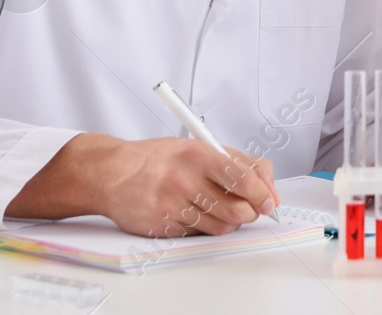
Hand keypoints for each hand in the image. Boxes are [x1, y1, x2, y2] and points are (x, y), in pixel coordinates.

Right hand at [93, 136, 278, 237]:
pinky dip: (204, 227)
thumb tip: (268, 184)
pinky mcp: (161, 226)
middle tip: (249, 208)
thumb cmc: (159, 159)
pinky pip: (197, 234)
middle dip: (250, 212)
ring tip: (222, 209)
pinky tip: (195, 213)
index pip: (244, 179)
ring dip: (229, 222)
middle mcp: (185, 180)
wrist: (112, 173)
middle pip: (236, 209)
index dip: (263, 194)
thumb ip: (239, 162)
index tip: (269, 201)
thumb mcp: (200, 146)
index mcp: (199, 155)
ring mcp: (172, 206)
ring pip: (220, 226)